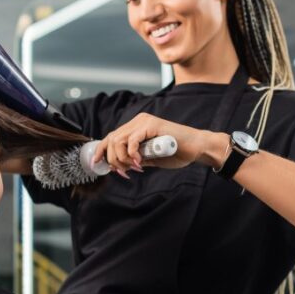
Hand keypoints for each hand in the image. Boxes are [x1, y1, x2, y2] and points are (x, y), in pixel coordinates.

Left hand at [93, 113, 228, 175]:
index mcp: (135, 128)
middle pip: (111, 139)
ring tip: (134, 167)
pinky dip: (132, 154)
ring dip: (122, 158)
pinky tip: (139, 162)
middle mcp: (137, 121)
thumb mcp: (150, 158)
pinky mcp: (152, 125)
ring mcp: (144, 122)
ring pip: (118, 140)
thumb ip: (135, 158)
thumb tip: (118, 166)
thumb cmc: (176, 152)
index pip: (111, 137)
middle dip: (113, 159)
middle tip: (124, 172)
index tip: (98, 164)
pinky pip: (132, 140)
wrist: (196, 148)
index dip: (101, 151)